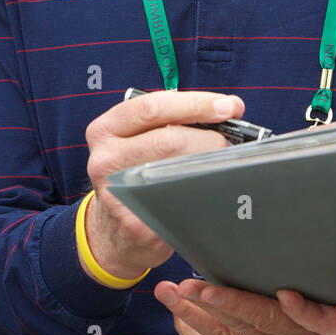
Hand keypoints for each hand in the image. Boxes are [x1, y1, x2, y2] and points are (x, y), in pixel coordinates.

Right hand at [82, 90, 243, 280]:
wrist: (113, 231)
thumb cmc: (134, 175)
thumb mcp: (135, 140)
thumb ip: (170, 119)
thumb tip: (226, 108)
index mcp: (105, 129)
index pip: (153, 107)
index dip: (195, 103)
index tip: (228, 106)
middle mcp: (105, 158)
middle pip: (170, 138)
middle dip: (210, 138)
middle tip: (230, 143)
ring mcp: (118, 193)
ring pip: (178, 169)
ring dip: (210, 165)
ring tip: (221, 165)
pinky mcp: (137, 223)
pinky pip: (183, 200)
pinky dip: (205, 191)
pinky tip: (212, 189)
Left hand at [154, 277, 335, 334]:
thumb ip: (313, 276)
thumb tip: (288, 242)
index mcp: (304, 327)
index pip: (259, 313)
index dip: (228, 300)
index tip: (203, 284)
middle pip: (233, 326)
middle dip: (198, 304)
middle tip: (173, 286)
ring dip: (189, 316)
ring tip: (167, 294)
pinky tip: (180, 317)